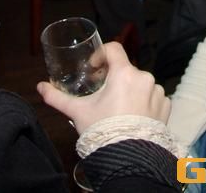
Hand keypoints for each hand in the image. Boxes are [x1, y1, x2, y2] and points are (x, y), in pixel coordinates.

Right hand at [37, 42, 169, 132]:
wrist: (128, 157)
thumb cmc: (103, 129)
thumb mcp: (77, 111)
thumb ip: (57, 97)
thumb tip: (40, 87)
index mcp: (124, 73)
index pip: (113, 48)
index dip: (101, 55)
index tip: (94, 70)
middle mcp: (144, 78)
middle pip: (125, 69)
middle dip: (113, 79)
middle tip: (102, 94)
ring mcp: (157, 92)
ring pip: (140, 83)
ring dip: (130, 90)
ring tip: (118, 109)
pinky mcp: (166, 106)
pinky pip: (153, 97)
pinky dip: (144, 102)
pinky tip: (133, 115)